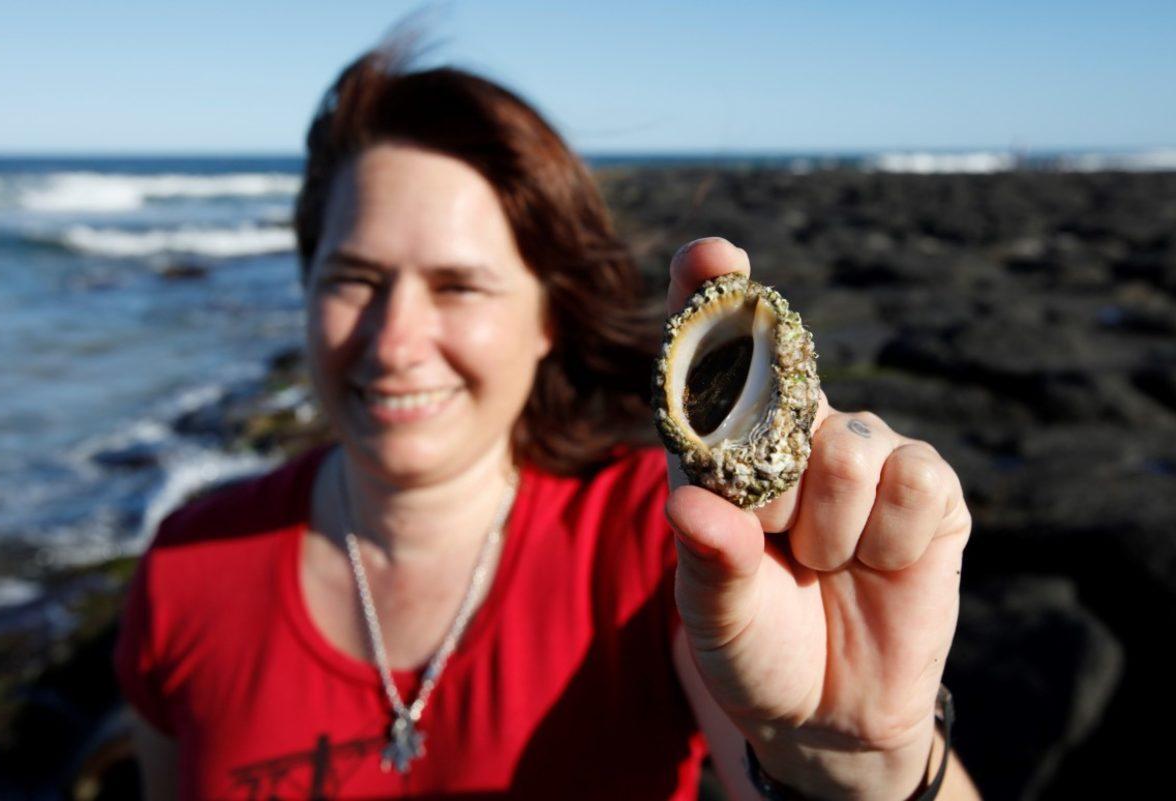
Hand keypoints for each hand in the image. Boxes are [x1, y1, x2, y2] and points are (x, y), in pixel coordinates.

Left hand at [665, 238, 971, 797]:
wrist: (826, 709)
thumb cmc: (752, 643)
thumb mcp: (712, 613)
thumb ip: (706, 561)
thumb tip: (695, 509)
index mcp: (720, 442)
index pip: (712, 351)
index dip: (709, 294)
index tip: (711, 256)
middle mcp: (792, 428)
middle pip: (786, 391)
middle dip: (771, 481)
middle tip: (773, 539)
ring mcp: (864, 451)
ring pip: (847, 447)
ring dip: (829, 529)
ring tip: (823, 563)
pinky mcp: (928, 487)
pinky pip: (913, 479)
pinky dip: (889, 540)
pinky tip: (878, 565)